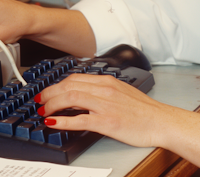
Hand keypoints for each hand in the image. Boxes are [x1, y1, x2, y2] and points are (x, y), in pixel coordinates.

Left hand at [35, 73, 199, 175]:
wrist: (162, 121)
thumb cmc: (144, 110)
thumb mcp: (122, 93)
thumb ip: (103, 91)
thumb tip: (85, 95)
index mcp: (108, 81)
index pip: (75, 77)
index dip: (56, 84)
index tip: (47, 91)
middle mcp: (105, 89)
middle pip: (68, 85)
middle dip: (49, 93)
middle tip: (38, 100)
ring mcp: (105, 105)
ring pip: (70, 98)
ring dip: (52, 104)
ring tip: (42, 111)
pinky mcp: (107, 121)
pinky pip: (79, 119)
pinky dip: (62, 120)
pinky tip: (52, 122)